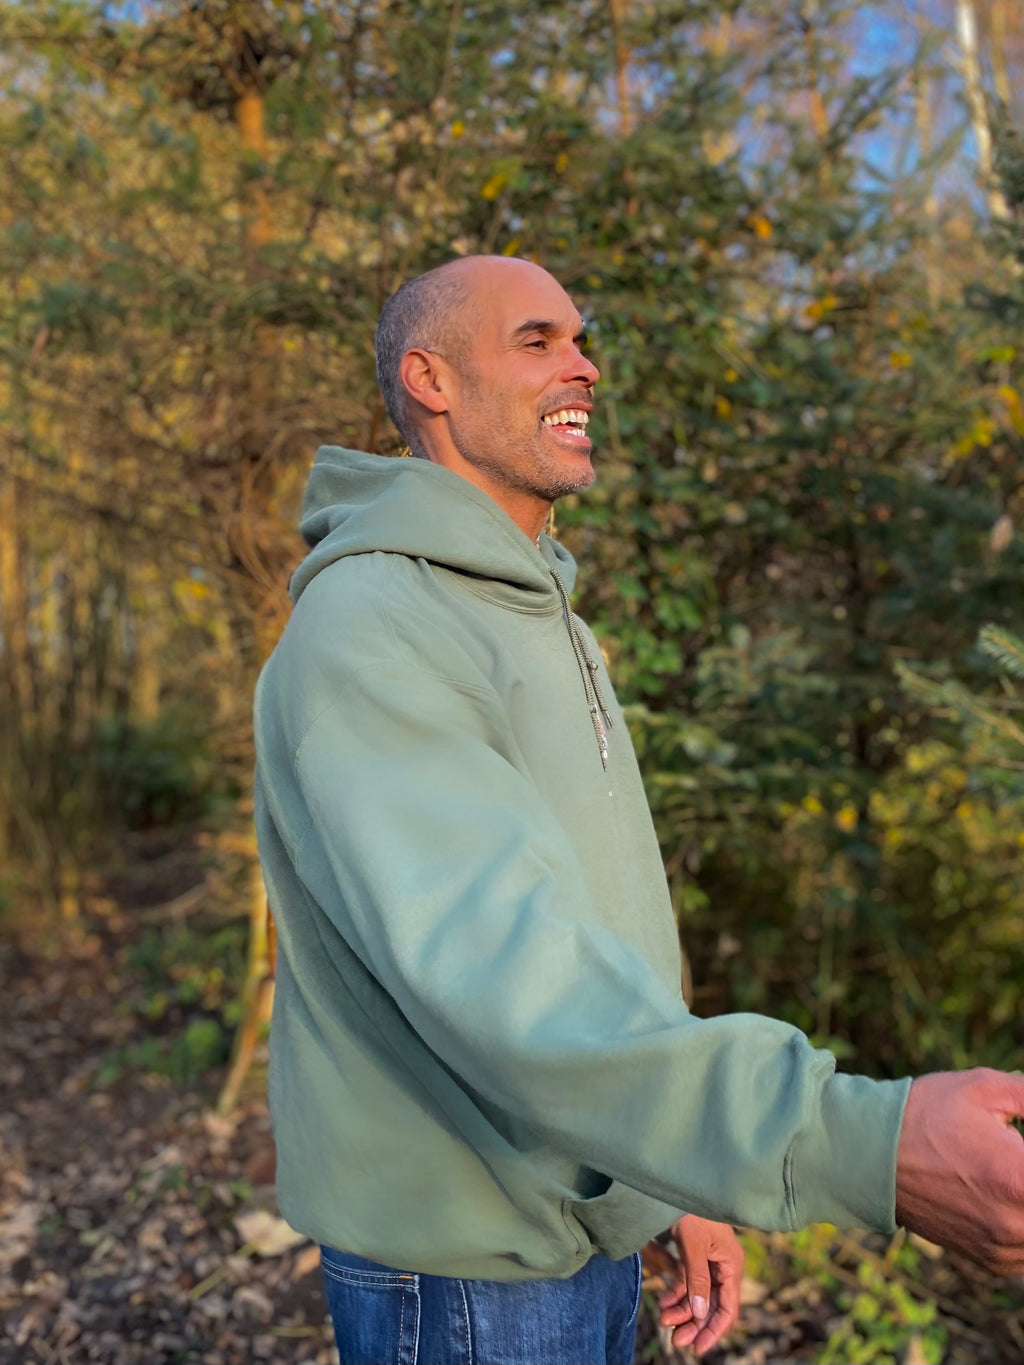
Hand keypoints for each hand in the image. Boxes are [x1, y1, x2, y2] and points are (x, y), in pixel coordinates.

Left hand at [658, 1214, 743, 1356]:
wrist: (677, 1184)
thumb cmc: (691, 1210)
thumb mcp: (694, 1246)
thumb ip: (698, 1280)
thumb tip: (700, 1314)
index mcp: (731, 1264)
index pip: (728, 1308)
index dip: (714, 1330)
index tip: (698, 1348)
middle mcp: (722, 1266)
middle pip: (711, 1305)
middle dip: (693, 1323)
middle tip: (675, 1340)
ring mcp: (708, 1261)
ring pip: (698, 1296)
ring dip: (682, 1310)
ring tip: (663, 1319)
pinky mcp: (694, 1256)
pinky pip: (688, 1282)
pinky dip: (676, 1294)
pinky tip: (663, 1303)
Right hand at [895, 1069, 1023, 1274]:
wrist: (869, 1156)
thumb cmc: (925, 1116)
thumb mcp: (983, 1087)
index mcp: (1020, 1179)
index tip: (1017, 1144)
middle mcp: (1016, 1224)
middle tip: (1012, 1152)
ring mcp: (1003, 1247)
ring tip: (1002, 1170)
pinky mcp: (991, 1260)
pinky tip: (1004, 1194)